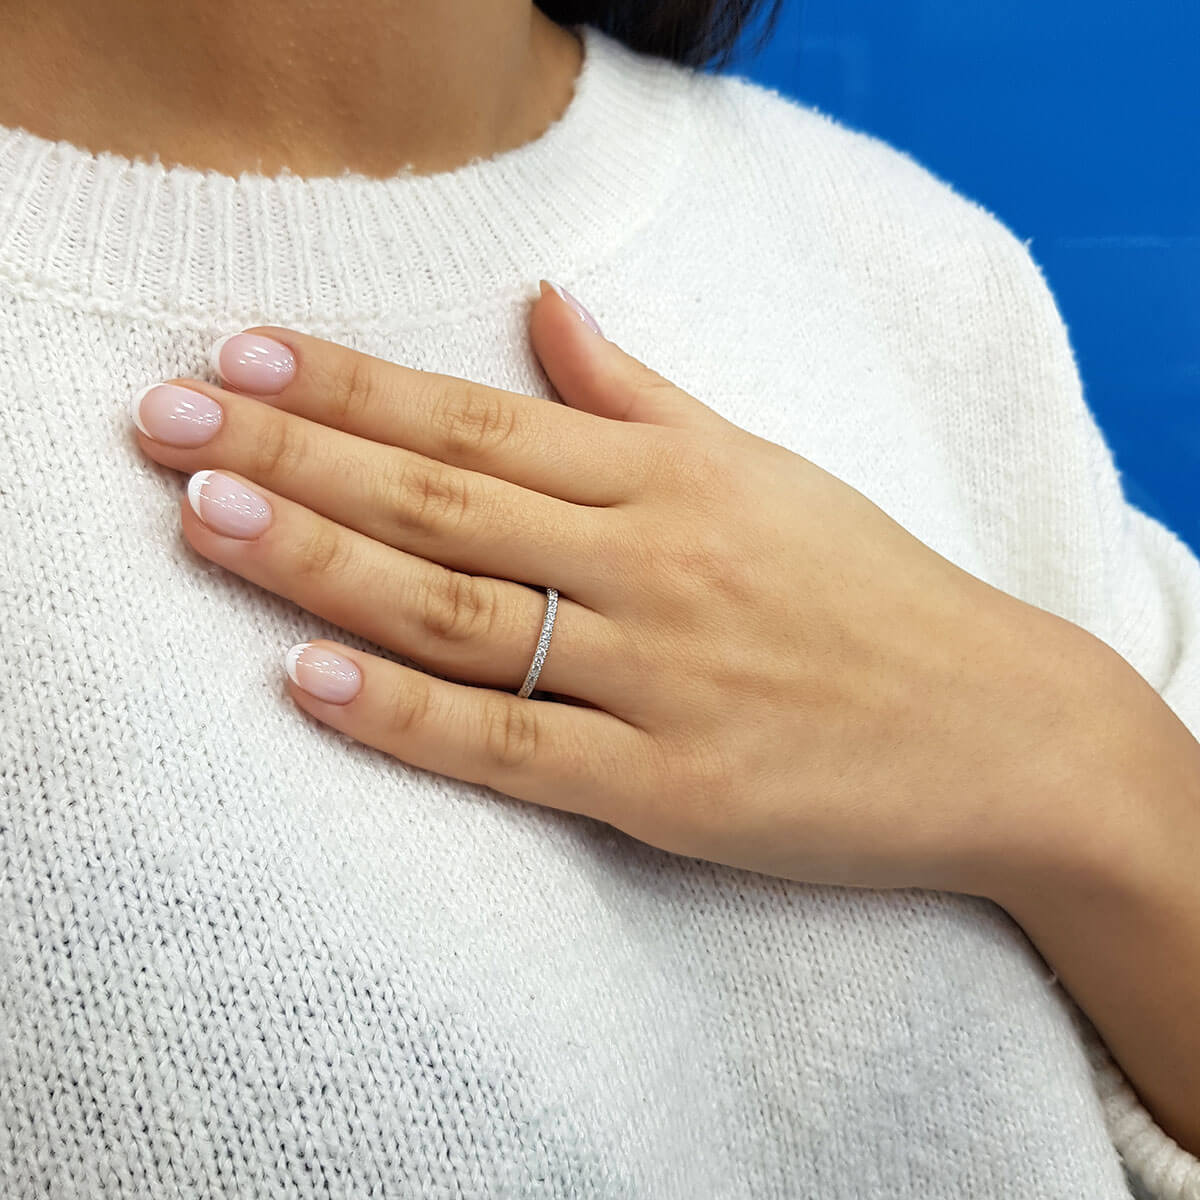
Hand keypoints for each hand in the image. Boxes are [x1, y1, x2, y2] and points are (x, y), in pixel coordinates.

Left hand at [130, 280, 1094, 893]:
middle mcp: (653, 564)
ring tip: (206, 518)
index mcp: (670, 480)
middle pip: (442, 502)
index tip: (241, 350)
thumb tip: (548, 307)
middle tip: (169, 420)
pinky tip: (307, 678)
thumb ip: (641, 395)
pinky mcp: (671, 788)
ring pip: (459, 611)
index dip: (350, 384)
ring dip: (321, 564)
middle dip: (296, 453)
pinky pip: (513, 747)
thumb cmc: (870, 591)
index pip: (476, 420)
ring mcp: (658, 678)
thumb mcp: (761, 469)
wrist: (997, 727)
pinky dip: (406, 714)